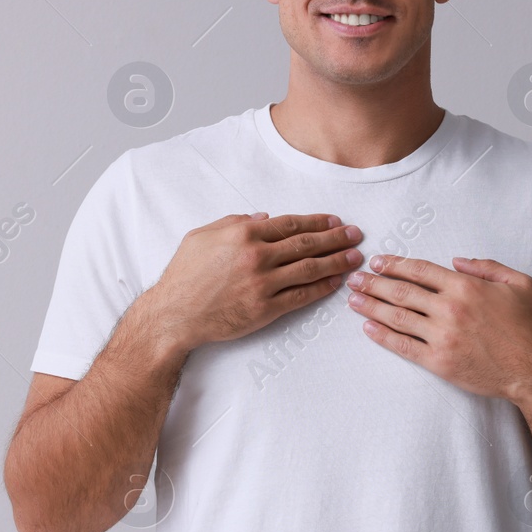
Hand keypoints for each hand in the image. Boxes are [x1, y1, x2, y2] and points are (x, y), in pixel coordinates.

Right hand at [143, 212, 363, 351]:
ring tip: (355, 257)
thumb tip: (263, 218)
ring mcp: (263, 284)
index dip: (317, 222)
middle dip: (336, 238)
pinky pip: (301, 296)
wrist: (174, 314)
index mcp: (243, 234)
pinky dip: (322, 288)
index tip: (335, 222)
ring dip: (337, 261)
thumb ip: (234, 223)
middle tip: (356, 235)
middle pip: (306, 244)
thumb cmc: (185, 275)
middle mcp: (257, 256)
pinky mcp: (265, 309)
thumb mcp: (202, 236)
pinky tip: (335, 282)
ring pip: (310, 268)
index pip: (290, 225)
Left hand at [344, 254, 531, 402]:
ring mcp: (442, 336)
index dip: (395, 264)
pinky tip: (367, 327)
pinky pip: (403, 345)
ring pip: (397, 317)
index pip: (420, 270)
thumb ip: (487, 266)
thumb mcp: (520, 283)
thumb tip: (457, 260)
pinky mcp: (439, 361)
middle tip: (354, 278)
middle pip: (401, 291)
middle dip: (374, 283)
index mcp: (466, 287)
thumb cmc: (530, 327)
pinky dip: (382, 336)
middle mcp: (450, 309)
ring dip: (371, 306)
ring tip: (353, 299)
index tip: (378, 262)